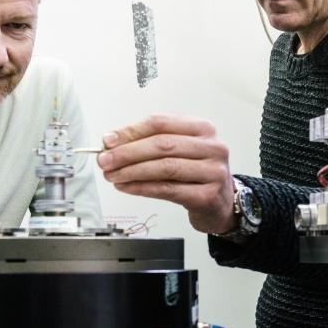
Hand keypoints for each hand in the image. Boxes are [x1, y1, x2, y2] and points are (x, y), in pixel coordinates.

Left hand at [97, 115, 235, 234]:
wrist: (221, 203)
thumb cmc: (197, 173)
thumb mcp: (179, 151)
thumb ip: (149, 143)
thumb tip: (111, 144)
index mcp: (202, 128)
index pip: (161, 123)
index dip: (131, 131)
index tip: (108, 141)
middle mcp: (212, 147)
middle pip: (162, 144)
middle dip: (127, 152)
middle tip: (105, 160)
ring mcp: (212, 172)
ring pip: (164, 167)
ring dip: (132, 171)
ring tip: (113, 176)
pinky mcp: (207, 196)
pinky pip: (168, 189)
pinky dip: (142, 188)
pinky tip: (127, 187)